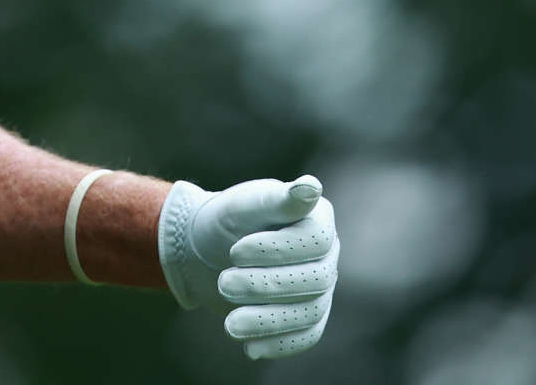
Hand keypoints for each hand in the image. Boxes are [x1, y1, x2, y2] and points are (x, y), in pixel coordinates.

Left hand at [156, 174, 337, 359]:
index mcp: (317, 219)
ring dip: (269, 321)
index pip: (315, 240)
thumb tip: (311, 187)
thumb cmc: (227, 221)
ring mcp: (321, 288)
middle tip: (224, 283)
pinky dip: (280, 344)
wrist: (208, 251)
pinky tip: (250, 347)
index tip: (235, 251)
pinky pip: (305, 336)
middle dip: (266, 286)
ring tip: (229, 325)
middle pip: (314, 279)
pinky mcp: (308, 315)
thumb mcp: (243, 205)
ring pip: (309, 312)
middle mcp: (326, 255)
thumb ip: (276, 199)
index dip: (278, 249)